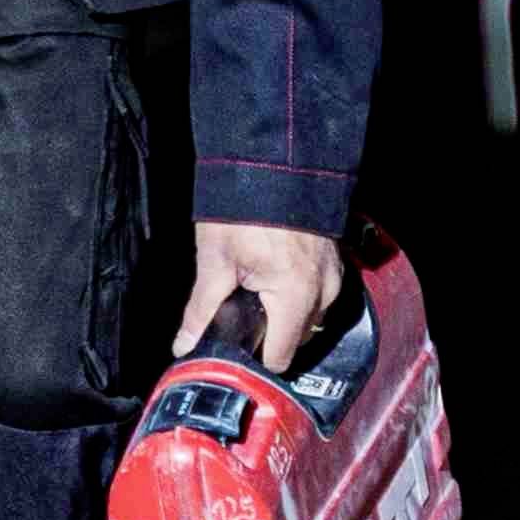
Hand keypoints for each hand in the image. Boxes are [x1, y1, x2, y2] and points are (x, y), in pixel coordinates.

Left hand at [173, 219, 344, 367]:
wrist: (273, 161)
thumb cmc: (241, 207)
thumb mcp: (216, 260)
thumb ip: (202, 310)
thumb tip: (184, 345)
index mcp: (296, 295)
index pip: (281, 357)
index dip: (254, 358)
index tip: (234, 349)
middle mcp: (324, 290)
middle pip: (296, 339)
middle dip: (269, 333)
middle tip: (239, 311)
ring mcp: (334, 275)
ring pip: (308, 317)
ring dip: (283, 312)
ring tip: (255, 286)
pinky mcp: (336, 261)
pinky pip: (317, 293)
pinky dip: (296, 292)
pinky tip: (272, 273)